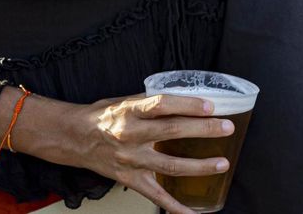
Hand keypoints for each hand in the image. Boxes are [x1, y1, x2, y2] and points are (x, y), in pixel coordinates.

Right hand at [59, 93, 236, 213]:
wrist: (76, 138)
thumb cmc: (103, 116)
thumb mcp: (126, 100)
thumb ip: (152, 103)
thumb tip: (188, 101)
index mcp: (129, 111)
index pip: (163, 105)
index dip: (188, 105)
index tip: (211, 105)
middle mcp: (131, 135)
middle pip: (172, 132)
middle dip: (203, 130)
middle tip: (226, 128)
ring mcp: (131, 160)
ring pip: (170, 165)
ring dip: (199, 165)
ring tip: (221, 163)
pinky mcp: (131, 180)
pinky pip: (157, 196)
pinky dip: (176, 206)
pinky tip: (194, 211)